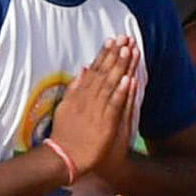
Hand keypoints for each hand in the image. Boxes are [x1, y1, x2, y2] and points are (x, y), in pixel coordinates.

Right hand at [49, 38, 138, 181]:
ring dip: (120, 67)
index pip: (94, 70)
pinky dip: (122, 92)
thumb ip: (74, 87)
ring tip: (129, 50)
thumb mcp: (66, 106)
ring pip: (111, 84)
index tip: (112, 40)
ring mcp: (96, 110)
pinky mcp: (105, 123)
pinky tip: (130, 79)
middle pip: (104, 73)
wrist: (65, 157)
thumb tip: (83, 68)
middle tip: (124, 38)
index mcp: (78, 94)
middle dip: (115, 55)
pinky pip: (115, 105)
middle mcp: (87, 99)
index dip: (104, 54)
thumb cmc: (66, 134)